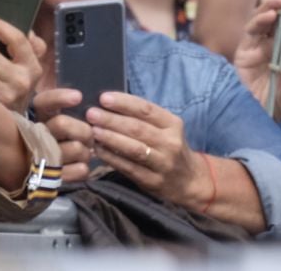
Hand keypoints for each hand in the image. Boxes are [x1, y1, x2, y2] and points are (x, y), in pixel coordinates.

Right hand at [33, 88, 96, 184]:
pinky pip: (80, 170)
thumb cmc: (57, 139)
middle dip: (83, 129)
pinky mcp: (53, 179)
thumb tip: (71, 86)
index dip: (59, 97)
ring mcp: (43, 159)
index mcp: (39, 119)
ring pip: (75, 148)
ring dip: (86, 151)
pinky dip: (84, 168)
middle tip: (90, 136)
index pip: (43, 102)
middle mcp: (37, 137)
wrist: (40, 175)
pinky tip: (80, 166)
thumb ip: (59, 103)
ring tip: (85, 153)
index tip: (78, 97)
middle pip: (61, 123)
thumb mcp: (54, 117)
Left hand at [86, 91, 212, 210]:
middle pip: (138, 128)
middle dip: (112, 120)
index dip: (124, 103)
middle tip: (91, 114)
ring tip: (93, 131)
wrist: (189, 182)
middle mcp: (171, 142)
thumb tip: (109, 106)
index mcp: (173, 124)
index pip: (146, 109)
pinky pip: (128, 168)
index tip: (104, 98)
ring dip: (111, 138)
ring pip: (133, 148)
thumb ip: (144, 119)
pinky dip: (111, 158)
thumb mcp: (166, 130)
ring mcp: (163, 163)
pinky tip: (98, 151)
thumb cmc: (170, 149)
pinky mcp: (153, 181)